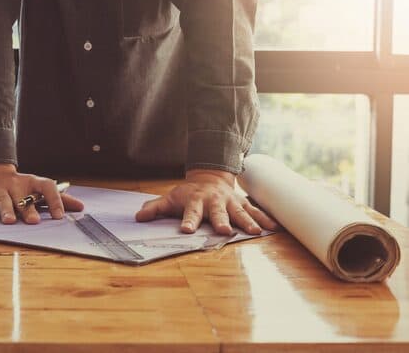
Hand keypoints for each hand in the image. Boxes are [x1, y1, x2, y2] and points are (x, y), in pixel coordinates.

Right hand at [0, 163, 83, 223]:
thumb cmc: (19, 187)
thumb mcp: (38, 190)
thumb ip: (59, 199)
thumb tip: (81, 207)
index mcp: (32, 183)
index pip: (47, 187)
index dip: (55, 199)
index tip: (60, 216)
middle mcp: (16, 185)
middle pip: (23, 197)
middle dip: (28, 209)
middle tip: (34, 221)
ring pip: (3, 200)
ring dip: (7, 210)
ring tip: (10, 221)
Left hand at [134, 168, 277, 234]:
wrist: (210, 177)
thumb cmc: (188, 194)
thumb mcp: (170, 199)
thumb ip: (155, 208)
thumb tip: (138, 217)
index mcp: (196, 201)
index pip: (190, 212)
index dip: (188, 221)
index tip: (186, 230)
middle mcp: (215, 202)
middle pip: (218, 212)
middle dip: (221, 221)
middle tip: (223, 231)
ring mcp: (231, 203)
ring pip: (240, 212)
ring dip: (248, 222)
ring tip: (256, 232)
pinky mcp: (242, 204)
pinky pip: (255, 211)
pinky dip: (264, 219)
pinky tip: (273, 228)